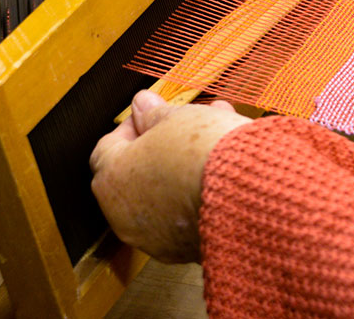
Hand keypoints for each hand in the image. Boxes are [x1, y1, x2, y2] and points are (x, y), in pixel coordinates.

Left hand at [90, 91, 249, 262]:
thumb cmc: (201, 153)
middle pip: (139, 172)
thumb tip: (142, 104)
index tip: (154, 112)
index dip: (133, 124)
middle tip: (186, 123)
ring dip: (185, 165)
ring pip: (167, 192)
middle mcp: (126, 217)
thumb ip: (154, 112)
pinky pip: (188, 213)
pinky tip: (223, 166)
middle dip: (164, 144)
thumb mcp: (175, 118)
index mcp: (111, 180)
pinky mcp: (188, 249)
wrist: (245, 192)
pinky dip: (199, 191)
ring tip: (216, 136)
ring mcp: (157, 238)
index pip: (108, 148)